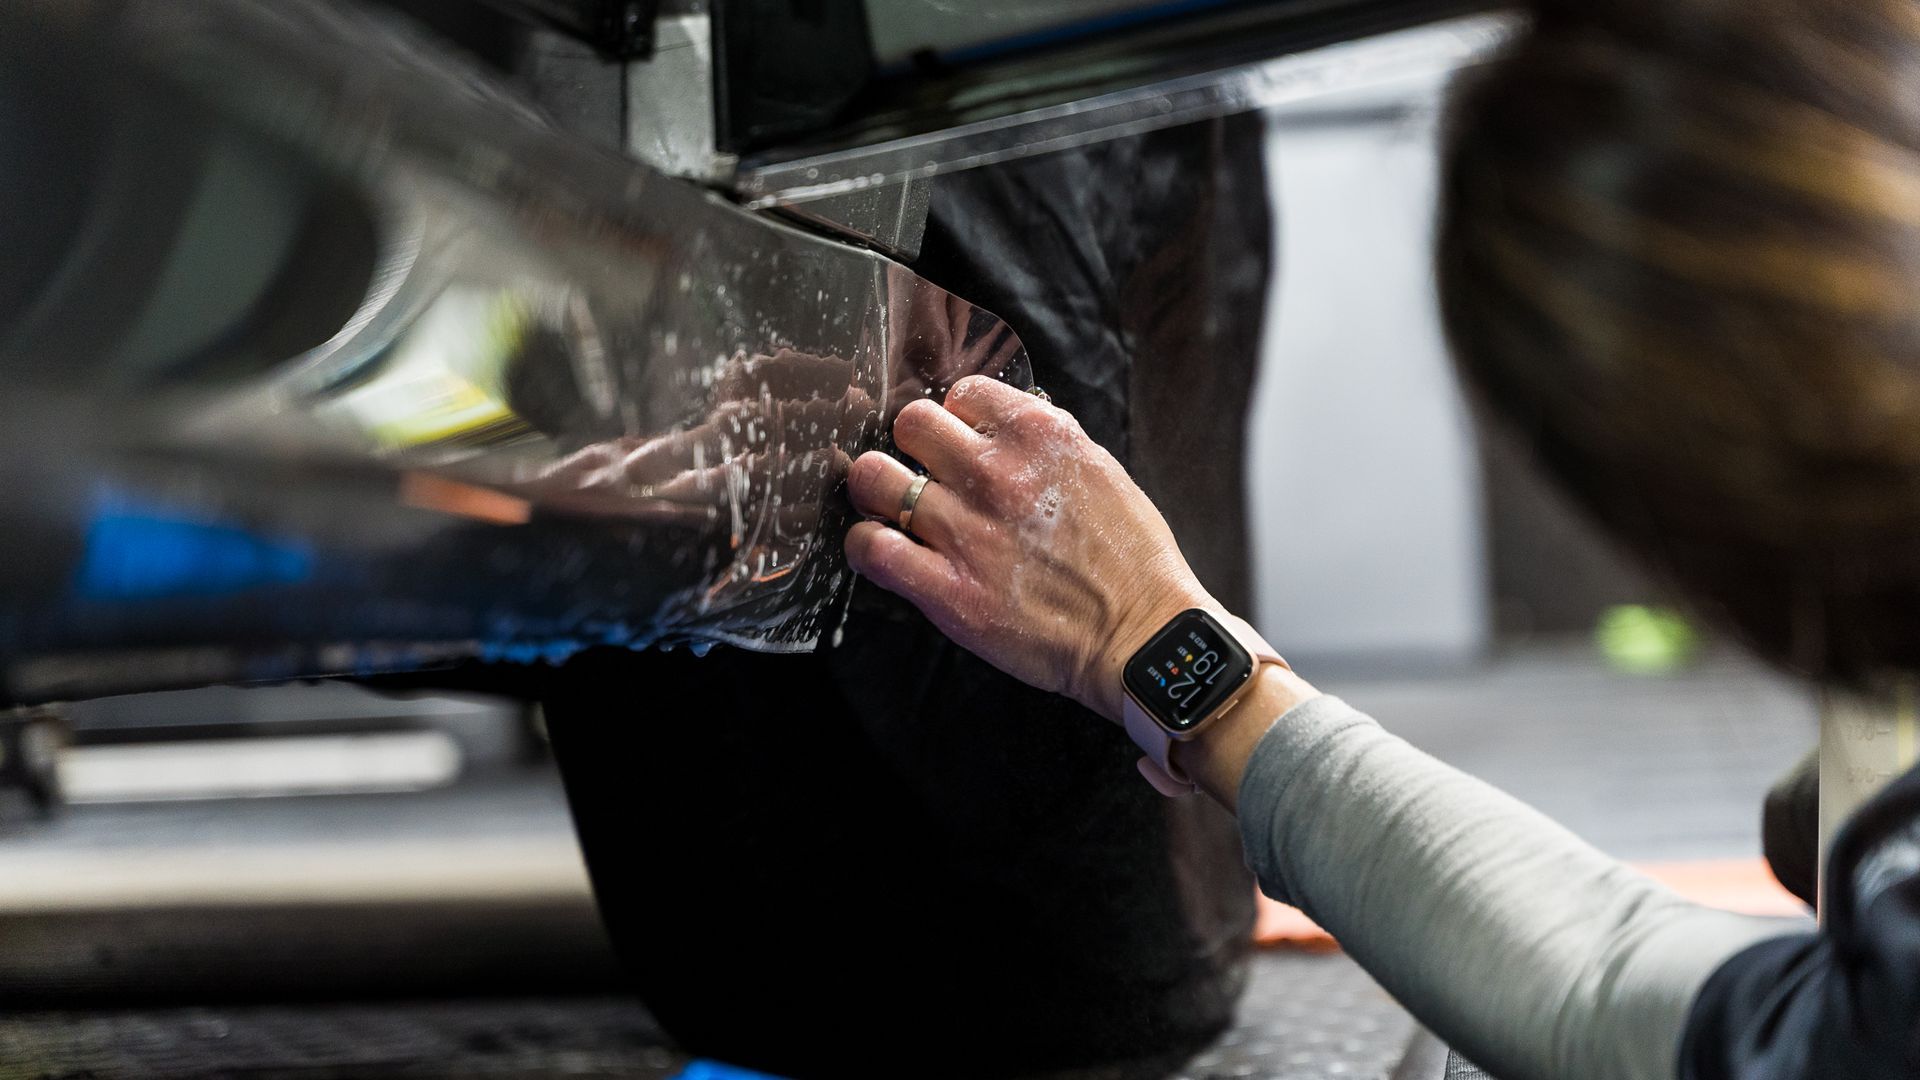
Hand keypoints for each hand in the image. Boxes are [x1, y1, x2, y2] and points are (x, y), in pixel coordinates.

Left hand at [844, 375, 1212, 721]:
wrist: (1145, 638)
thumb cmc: (1131, 561)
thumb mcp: (1100, 472)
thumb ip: (1044, 444)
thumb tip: (999, 423)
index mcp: (1041, 437)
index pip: (963, 393)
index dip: (958, 419)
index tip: (961, 443)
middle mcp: (998, 475)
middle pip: (910, 424)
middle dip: (911, 445)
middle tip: (919, 473)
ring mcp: (968, 532)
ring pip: (875, 479)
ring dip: (876, 492)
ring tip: (889, 509)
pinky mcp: (948, 591)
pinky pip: (872, 549)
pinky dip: (864, 545)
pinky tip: (878, 549)